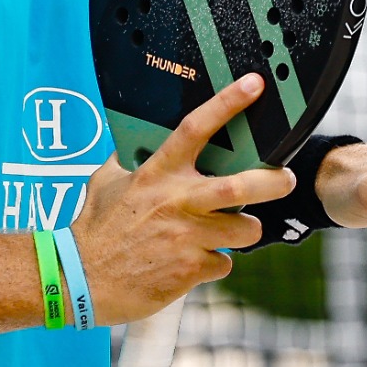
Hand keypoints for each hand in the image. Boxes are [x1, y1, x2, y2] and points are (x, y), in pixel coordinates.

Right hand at [74, 75, 295, 325]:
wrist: (79, 280)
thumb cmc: (94, 230)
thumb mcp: (106, 182)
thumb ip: (129, 160)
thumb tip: (136, 143)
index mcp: (157, 174)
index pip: (196, 128)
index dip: (228, 103)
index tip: (254, 86)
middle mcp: (176, 201)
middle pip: (240, 186)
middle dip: (273, 182)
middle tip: (286, 179)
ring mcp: (186, 237)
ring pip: (245, 230)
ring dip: (242, 231)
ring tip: (227, 232)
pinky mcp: (191, 270)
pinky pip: (223, 263)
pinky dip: (214, 264)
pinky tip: (191, 263)